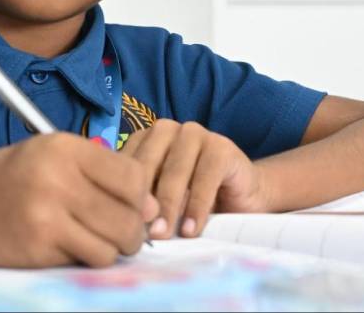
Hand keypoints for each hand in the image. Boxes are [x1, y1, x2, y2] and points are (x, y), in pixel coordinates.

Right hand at [0, 133, 157, 267]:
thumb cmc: (9, 178)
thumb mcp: (52, 158)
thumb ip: (100, 175)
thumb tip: (152, 207)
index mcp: (64, 147)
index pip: (132, 176)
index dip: (140, 196)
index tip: (129, 205)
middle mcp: (57, 176)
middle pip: (129, 216)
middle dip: (132, 231)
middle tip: (119, 233)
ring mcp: (45, 213)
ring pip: (113, 245)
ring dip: (111, 249)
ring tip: (93, 240)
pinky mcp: (36, 246)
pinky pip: (86, 260)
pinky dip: (85, 259)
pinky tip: (67, 247)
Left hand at [120, 119, 269, 238]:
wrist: (243, 194)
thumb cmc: (194, 198)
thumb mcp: (163, 198)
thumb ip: (147, 200)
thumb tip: (126, 220)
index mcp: (146, 137)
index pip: (127, 162)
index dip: (123, 192)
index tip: (119, 221)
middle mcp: (167, 129)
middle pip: (148, 164)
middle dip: (144, 200)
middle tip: (140, 232)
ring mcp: (195, 133)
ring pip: (175, 171)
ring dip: (168, 205)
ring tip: (163, 234)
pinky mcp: (221, 146)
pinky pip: (205, 178)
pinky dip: (196, 206)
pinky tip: (190, 230)